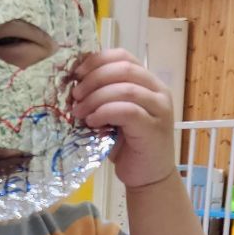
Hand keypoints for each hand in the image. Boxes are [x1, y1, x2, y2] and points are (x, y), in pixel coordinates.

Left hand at [72, 49, 174, 188]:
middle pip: (123, 69)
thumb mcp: (112, 115)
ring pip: (125, 89)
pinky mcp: (154, 128)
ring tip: (78, 112)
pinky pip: (127, 111)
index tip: (75, 73)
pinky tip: (92, 122)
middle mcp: (158, 90)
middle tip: (74, 95)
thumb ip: (102, 96)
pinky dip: (105, 112)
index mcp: (148, 81)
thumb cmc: (127, 146)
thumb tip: (74, 83)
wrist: (148, 178)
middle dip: (93, 79)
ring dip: (96, 98)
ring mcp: (159, 109)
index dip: (97, 60)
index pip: (123, 56)